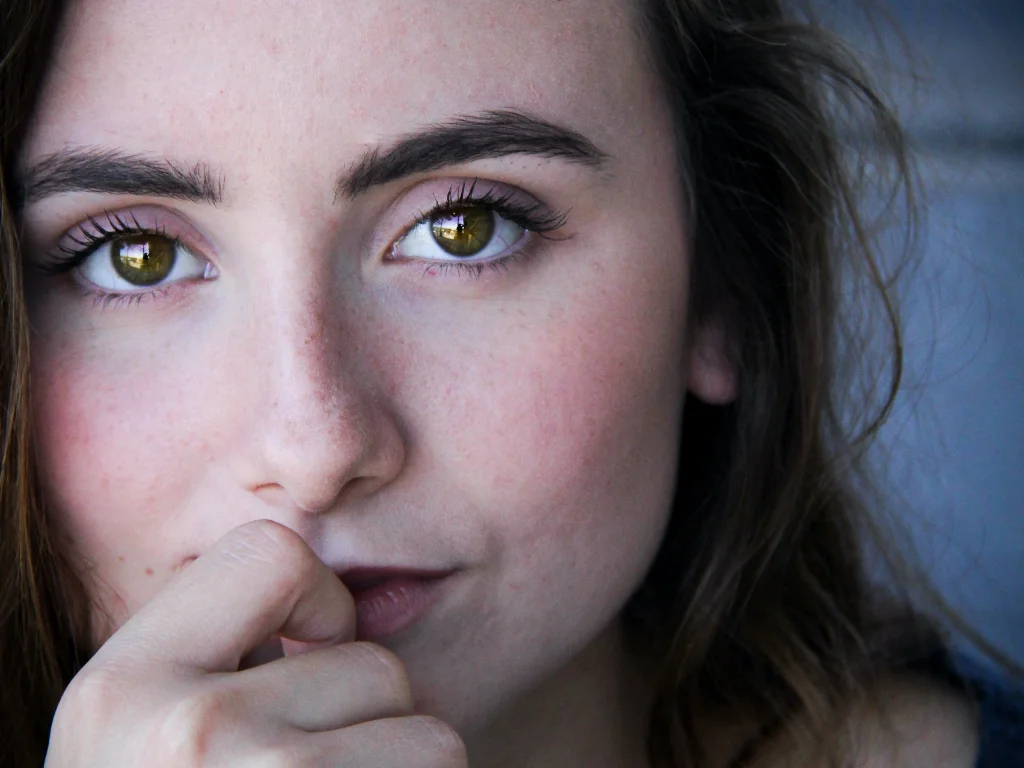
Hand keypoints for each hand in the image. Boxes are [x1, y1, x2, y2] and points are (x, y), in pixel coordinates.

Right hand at [45, 519, 467, 766]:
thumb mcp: (138, 748)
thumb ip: (211, 660)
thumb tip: (329, 598)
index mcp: (122, 691)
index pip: (273, 552)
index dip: (310, 602)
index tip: (299, 657)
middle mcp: (189, 730)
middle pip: (371, 660)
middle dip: (361, 721)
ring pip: (424, 730)